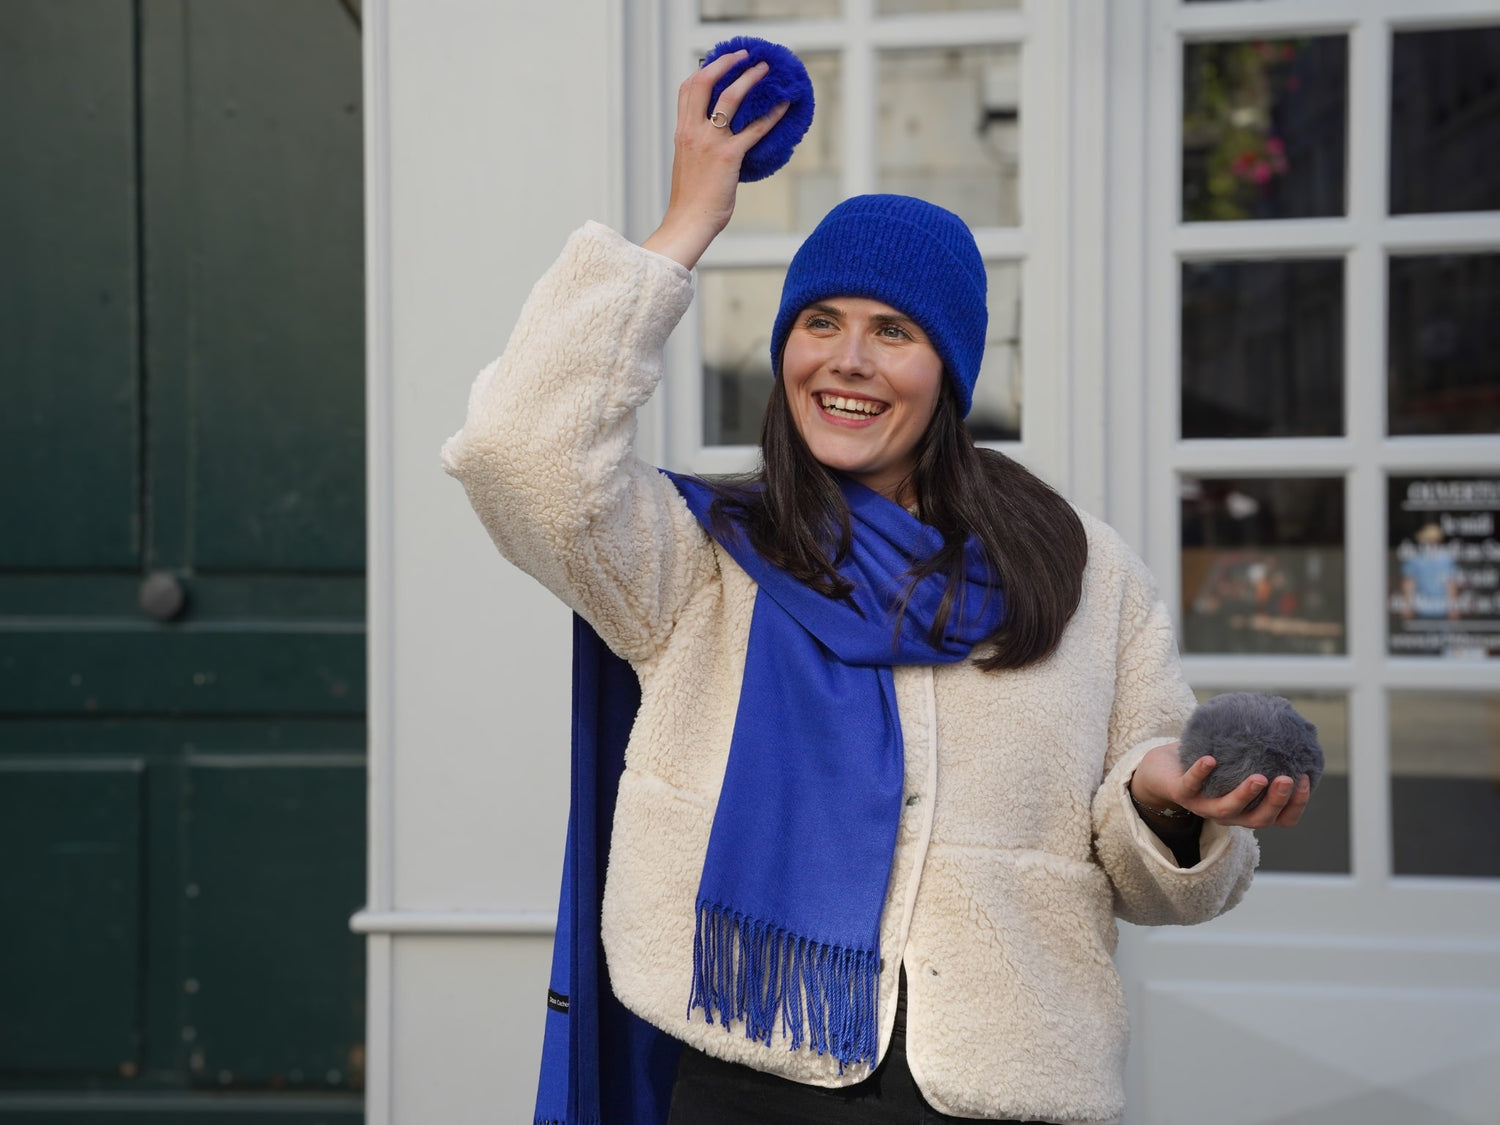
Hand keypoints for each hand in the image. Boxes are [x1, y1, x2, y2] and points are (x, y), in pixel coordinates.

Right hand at [641, 52, 790, 269]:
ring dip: (749, 79)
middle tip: (743, 55)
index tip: (719, 61)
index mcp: (682, 132)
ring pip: (730, 98)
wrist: (688, 222)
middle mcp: (693, 131)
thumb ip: (698, 147)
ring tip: (764, 70)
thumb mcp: (688, 164)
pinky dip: (771, 114)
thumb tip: (717, 142)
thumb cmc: (690, 201)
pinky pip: (754, 129)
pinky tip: (783, 106)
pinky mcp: (729, 157)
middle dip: (725, 63)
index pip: (687, 89)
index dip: (705, 70)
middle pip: (705, 82)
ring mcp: (710, 143)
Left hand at [1129, 741, 1311, 829]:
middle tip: (1287, 779)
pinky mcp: (1181, 794)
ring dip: (1245, 794)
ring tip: (1259, 777)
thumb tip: (1294, 724)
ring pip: (1226, 810)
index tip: (1305, 780)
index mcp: (1248, 809)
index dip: (1295, 805)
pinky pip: (1191, 786)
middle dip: (1276, 802)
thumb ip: (1262, 751)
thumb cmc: (1211, 762)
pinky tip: (1209, 760)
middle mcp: (1229, 814)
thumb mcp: (1240, 758)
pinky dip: (1200, 773)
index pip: (1280, 819)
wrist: (1166, 767)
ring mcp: (1204, 806)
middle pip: (1258, 819)